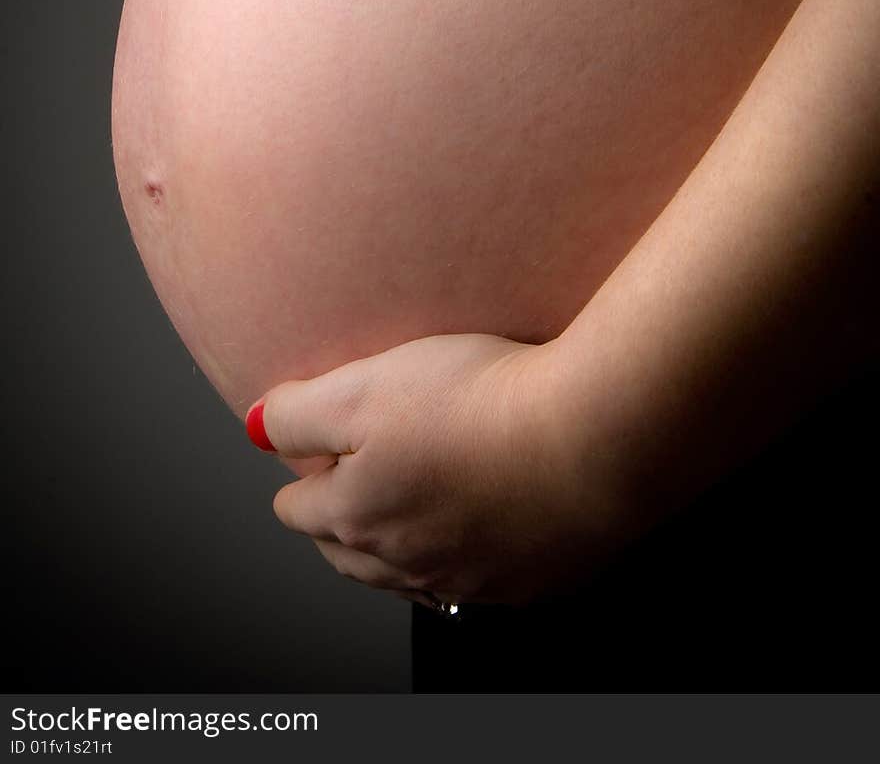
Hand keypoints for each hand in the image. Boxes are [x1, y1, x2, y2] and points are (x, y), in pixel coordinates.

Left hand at [247, 334, 628, 607]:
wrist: (592, 437)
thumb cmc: (478, 402)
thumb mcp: (364, 385)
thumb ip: (299, 411)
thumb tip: (257, 426)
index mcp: (355, 517)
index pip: (298, 509)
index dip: (305, 471)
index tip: (322, 447)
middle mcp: (405, 565)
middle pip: (347, 553)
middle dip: (342, 516)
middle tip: (360, 473)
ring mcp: (470, 582)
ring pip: (409, 576)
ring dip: (402, 542)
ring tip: (415, 501)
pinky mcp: (530, 582)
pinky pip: (478, 580)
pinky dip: (468, 553)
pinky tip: (484, 519)